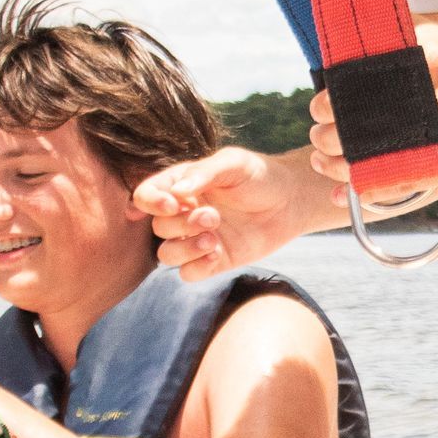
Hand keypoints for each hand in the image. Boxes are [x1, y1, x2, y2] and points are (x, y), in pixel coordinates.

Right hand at [135, 147, 304, 279]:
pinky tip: (217, 254)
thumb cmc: (260, 176)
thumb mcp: (234, 163)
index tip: (173, 204)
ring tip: (214, 238)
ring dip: (185, 249)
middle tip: (213, 217)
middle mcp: (184, 213)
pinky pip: (188, 274)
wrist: (292, 201)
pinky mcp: (214, 260)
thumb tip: (176, 192)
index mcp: (181, 186)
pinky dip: (197, 267)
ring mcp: (197, 238)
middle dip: (182, 225)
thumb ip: (204, 173)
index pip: (146, 195)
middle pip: (159, 227)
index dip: (151, 202)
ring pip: (167, 254)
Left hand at [307, 20, 437, 192]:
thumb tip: (336, 53)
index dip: (336, 107)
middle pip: (378, 136)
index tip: (318, 109)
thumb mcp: (419, 33)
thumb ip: (383, 42)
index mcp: (434, 64)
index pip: (371, 92)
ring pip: (394, 167)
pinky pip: (418, 184)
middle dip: (336, 141)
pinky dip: (381, 191)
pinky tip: (351, 193)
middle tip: (317, 137)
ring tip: (324, 163)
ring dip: (350, 170)